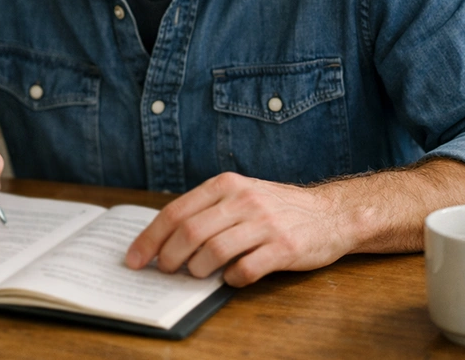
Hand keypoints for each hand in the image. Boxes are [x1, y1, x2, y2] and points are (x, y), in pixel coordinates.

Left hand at [125, 172, 352, 286]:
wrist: (330, 214)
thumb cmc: (276, 208)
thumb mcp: (240, 195)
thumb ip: (207, 210)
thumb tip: (163, 240)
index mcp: (226, 185)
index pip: (176, 212)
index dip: (150, 238)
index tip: (135, 258)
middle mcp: (243, 200)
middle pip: (189, 231)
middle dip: (168, 257)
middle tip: (164, 271)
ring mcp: (264, 224)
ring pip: (214, 250)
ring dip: (197, 270)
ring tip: (197, 275)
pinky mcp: (284, 248)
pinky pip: (246, 269)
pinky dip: (232, 279)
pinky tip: (232, 278)